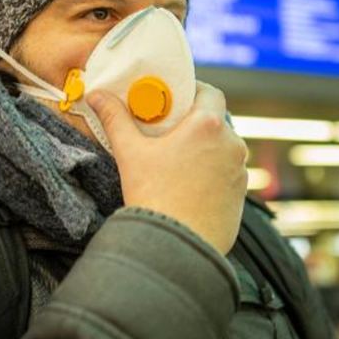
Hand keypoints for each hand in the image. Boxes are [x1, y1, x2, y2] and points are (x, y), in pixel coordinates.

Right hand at [89, 82, 247, 254]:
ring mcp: (240, 173)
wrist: (176, 247)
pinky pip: (228, 175)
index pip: (210, 93)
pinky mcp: (240, 198)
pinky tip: (189, 186)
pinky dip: (213, 174)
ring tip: (178, 161)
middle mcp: (232, 145)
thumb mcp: (130, 153)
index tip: (175, 98)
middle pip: (216, 122)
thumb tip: (97, 95)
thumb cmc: (155, 197)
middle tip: (169, 130)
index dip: (194, 91)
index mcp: (209, 126)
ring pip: (223, 150)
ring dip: (205, 149)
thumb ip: (115, 119)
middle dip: (195, 123)